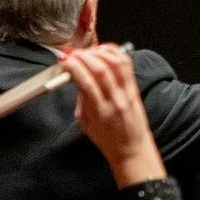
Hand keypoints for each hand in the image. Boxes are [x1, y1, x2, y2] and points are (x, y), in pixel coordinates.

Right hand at [67, 44, 163, 187]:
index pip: (86, 82)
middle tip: (73, 53)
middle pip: (100, 69)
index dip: (73, 66)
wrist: (131, 148)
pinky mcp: (135, 88)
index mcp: (100, 111)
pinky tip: (104, 51)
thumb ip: (82, 99)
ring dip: (99, 52)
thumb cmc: (106, 138)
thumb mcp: (86, 123)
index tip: (64, 61)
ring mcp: (127, 93)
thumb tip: (76, 76)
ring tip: (87, 51)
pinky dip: (114, 53)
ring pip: (115, 63)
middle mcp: (115, 100)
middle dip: (84, 56)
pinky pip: (127, 64)